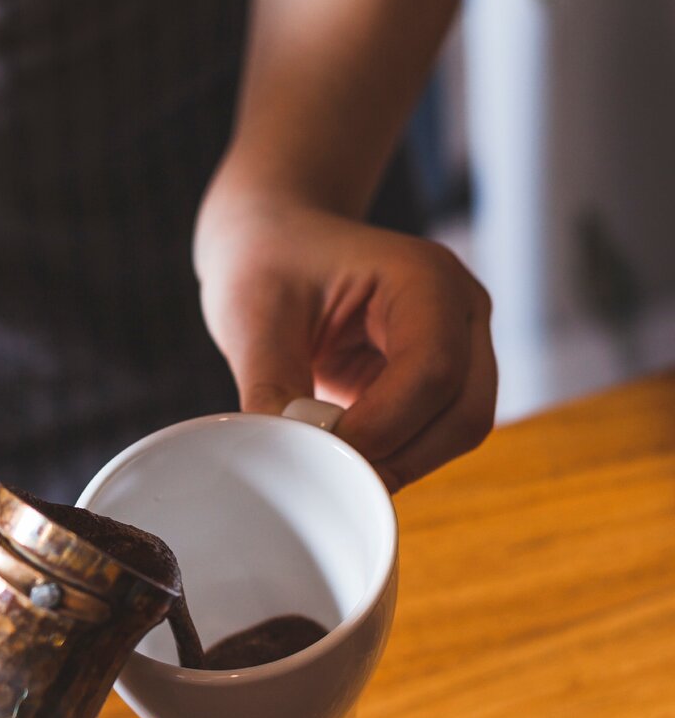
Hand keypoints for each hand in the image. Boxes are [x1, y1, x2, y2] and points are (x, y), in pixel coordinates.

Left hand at [194, 176, 495, 493]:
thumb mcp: (252, 318)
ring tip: (331, 462)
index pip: (433, 370)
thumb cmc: (267, 262)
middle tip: (329, 474)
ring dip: (398, 462)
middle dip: (399, 456)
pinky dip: (394, 455)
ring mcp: (460, 345)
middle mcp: (460, 310)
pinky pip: (435, 435)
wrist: (276, 242)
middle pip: (465, 412)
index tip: (320, 452)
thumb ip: (270, 389)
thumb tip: (287, 457)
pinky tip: (344, 453)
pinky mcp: (441, 378)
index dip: (382, 428)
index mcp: (424, 277)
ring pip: (459, 432)